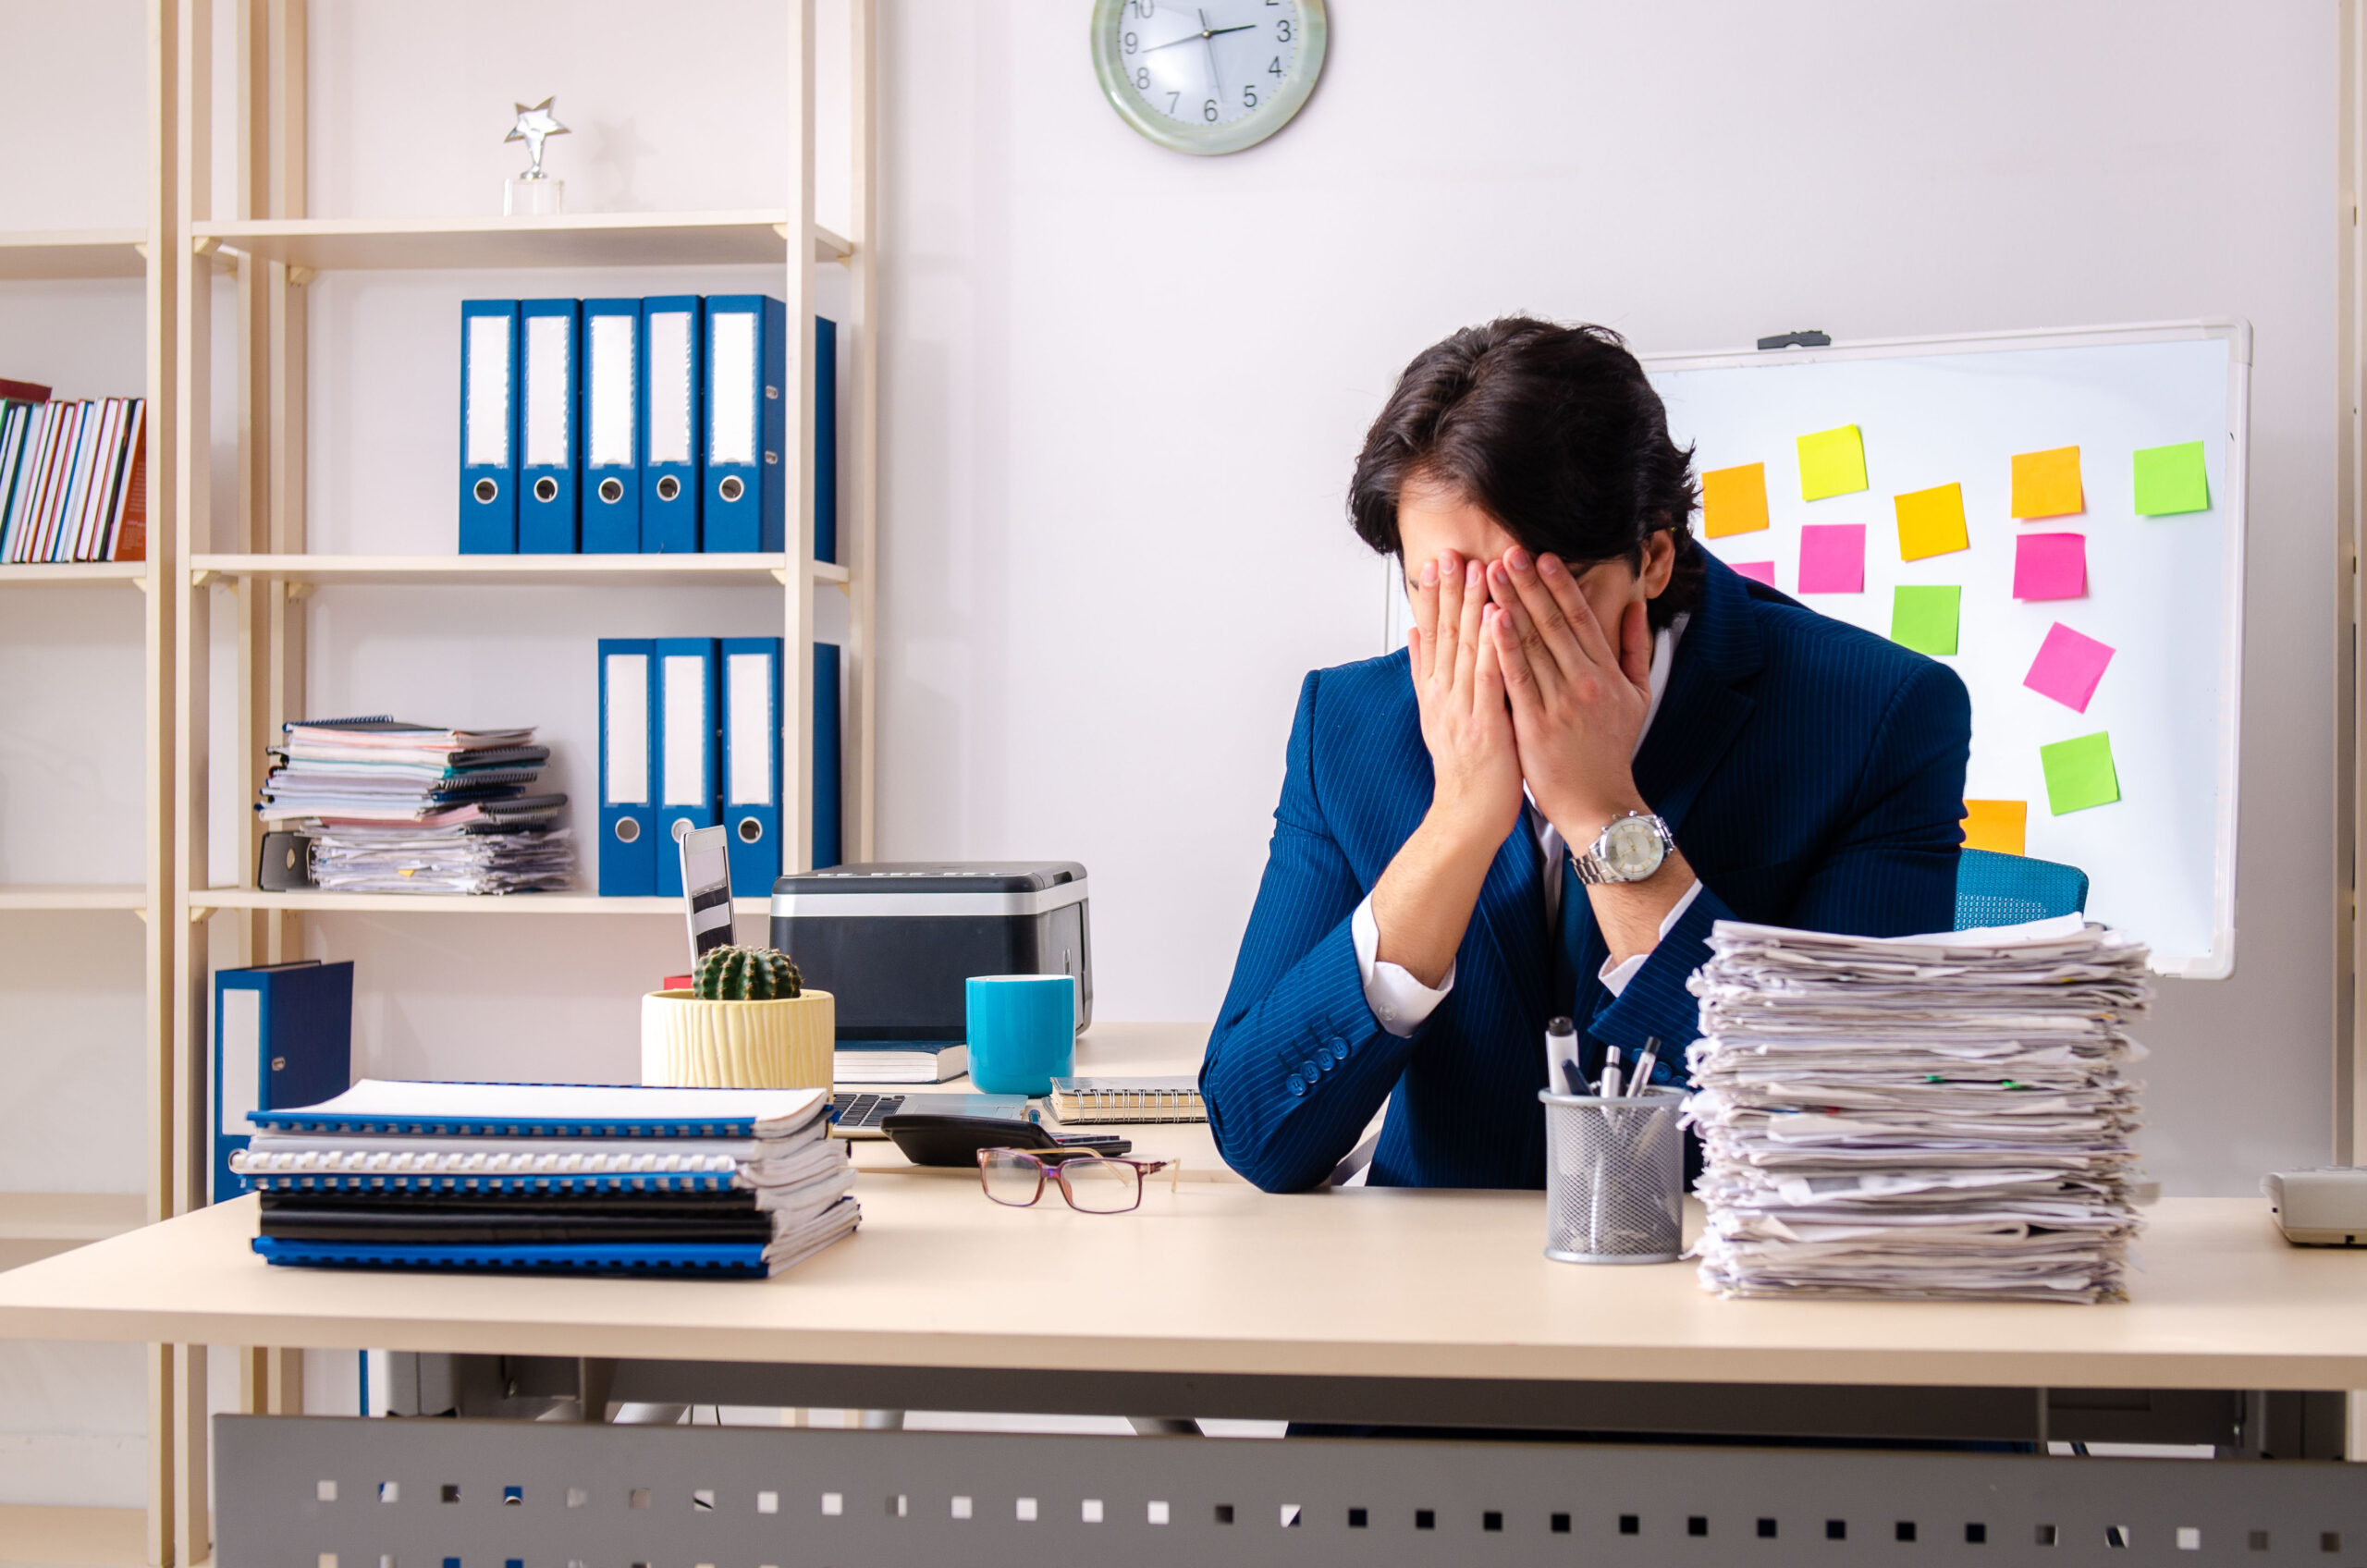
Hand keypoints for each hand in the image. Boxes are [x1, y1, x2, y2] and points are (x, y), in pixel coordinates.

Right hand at [1409, 550, 1522, 851]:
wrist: (1467, 815)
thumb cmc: (1465, 771)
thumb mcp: (1437, 717)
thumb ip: (1426, 675)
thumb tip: (1414, 635)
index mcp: (1436, 692)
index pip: (1434, 635)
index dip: (1436, 597)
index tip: (1440, 561)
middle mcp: (1444, 696)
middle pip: (1446, 634)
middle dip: (1451, 591)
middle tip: (1454, 551)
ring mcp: (1463, 709)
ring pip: (1467, 648)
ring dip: (1472, 606)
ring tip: (1478, 569)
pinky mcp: (1486, 723)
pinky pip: (1490, 677)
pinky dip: (1493, 644)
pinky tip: (1498, 615)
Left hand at [1483, 548, 1653, 842]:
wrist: (1600, 803)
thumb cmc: (1612, 750)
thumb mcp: (1637, 696)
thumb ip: (1634, 649)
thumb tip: (1636, 608)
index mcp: (1606, 672)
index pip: (1580, 617)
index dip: (1560, 584)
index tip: (1543, 556)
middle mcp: (1585, 681)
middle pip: (1553, 622)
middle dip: (1528, 584)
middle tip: (1508, 551)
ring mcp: (1561, 702)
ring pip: (1532, 644)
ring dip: (1510, 604)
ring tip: (1491, 574)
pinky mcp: (1536, 725)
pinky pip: (1518, 679)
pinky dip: (1504, 647)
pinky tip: (1491, 620)